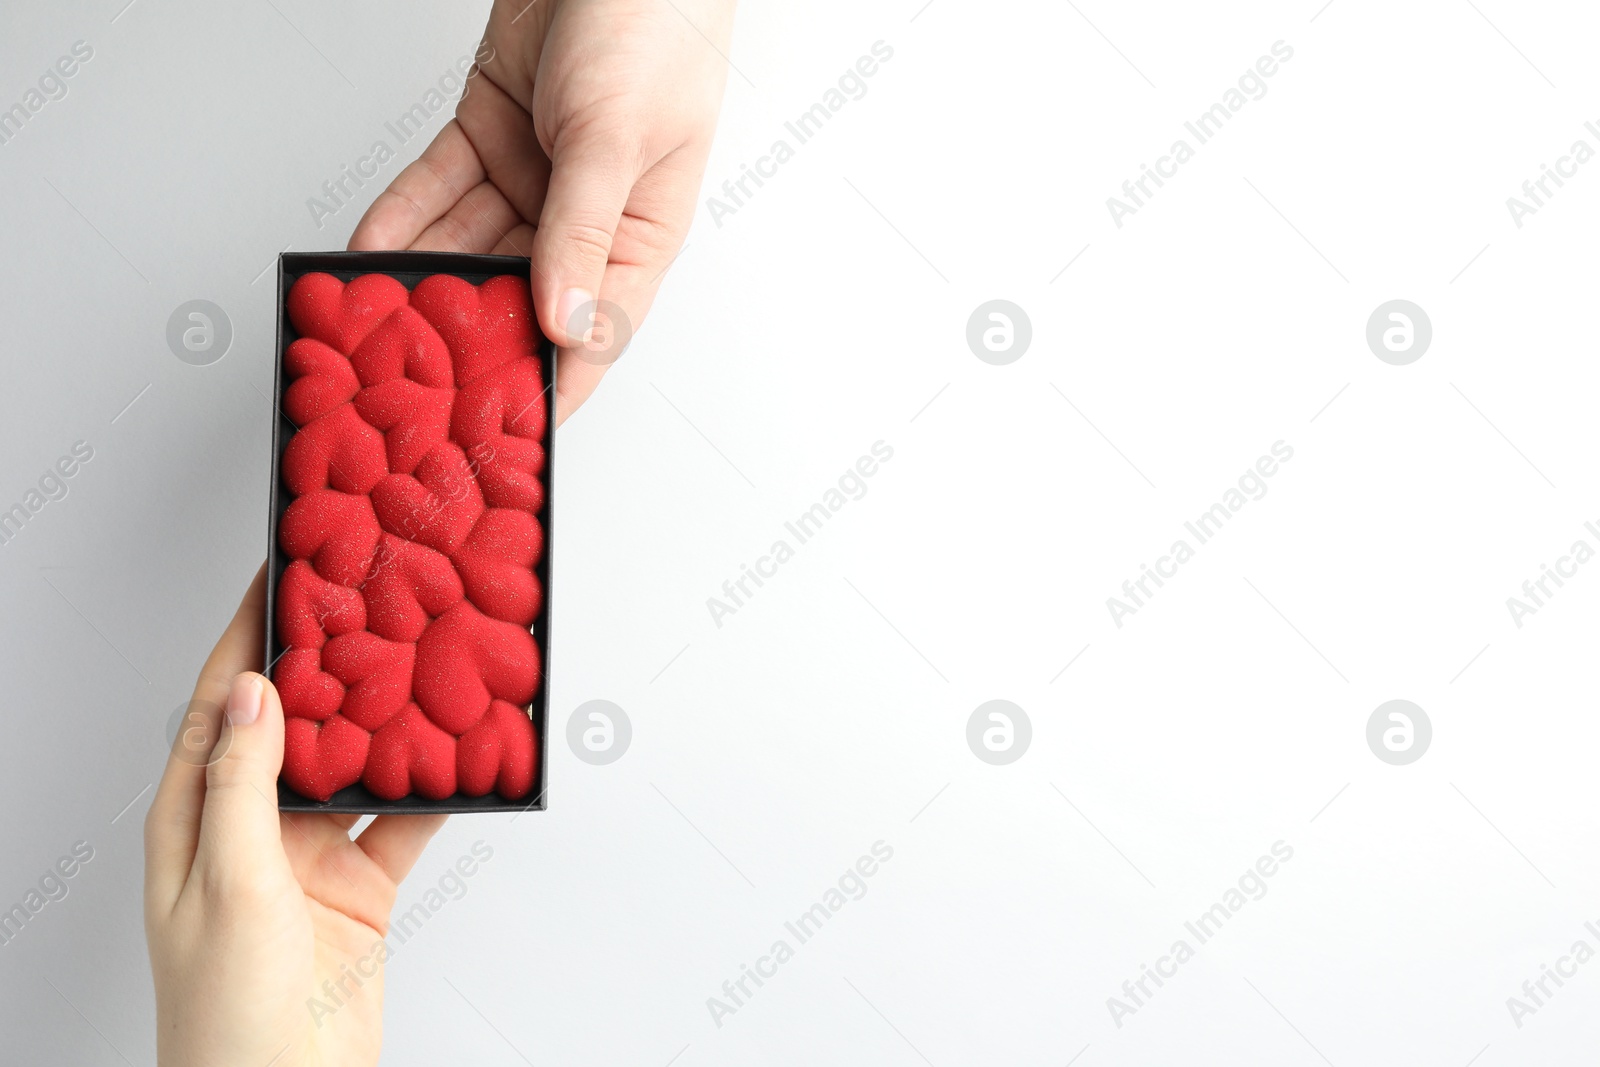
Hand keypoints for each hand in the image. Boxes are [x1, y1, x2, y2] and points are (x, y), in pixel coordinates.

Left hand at [144, 565, 445, 1066]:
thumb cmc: (227, 1011)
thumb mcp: (230, 884)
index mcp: (196, 818)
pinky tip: (461, 756)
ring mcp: (310, 856)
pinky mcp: (362, 886)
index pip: (219, 705)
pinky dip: (436, 788)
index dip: (247, 637)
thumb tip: (253, 693)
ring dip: (388, 721)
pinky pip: (404, 820)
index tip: (281, 575)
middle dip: (330, 666)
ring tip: (422, 663)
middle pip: (296, 724)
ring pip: (356, 766)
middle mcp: (253, 826)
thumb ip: (244, 786)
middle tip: (369, 604)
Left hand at [349, 0, 737, 423]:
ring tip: (372, 327)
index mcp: (639, 235)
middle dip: (463, 340)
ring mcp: (532, 179)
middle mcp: (582, 218)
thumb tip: (565, 324)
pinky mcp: (486, 137)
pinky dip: (402, 221)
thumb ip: (582, 230)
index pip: (591, 333)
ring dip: (420, 283)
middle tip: (412, 389)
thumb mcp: (617, 139)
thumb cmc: (654, 29)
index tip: (503, 437)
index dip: (546, 386)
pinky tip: (368, 256)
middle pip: (516, 299)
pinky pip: (435, 192)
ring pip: (465, 249)